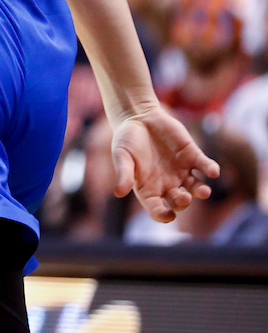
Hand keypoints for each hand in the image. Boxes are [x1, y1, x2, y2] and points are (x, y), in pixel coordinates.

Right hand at [111, 104, 219, 222]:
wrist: (139, 116)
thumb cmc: (126, 139)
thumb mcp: (121, 155)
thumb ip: (123, 173)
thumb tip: (118, 193)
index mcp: (149, 189)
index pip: (157, 209)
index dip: (163, 215)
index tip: (169, 216)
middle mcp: (167, 184)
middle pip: (178, 201)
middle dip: (183, 202)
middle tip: (184, 197)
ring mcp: (182, 171)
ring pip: (196, 187)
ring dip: (201, 191)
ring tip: (204, 191)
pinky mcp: (192, 155)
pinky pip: (205, 166)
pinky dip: (210, 169)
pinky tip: (213, 171)